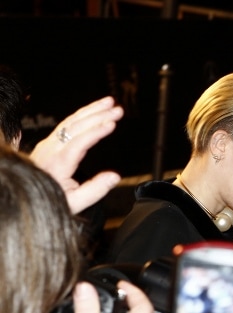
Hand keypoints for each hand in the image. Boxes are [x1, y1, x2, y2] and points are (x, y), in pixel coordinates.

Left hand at [29, 96, 123, 213]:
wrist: (28, 195)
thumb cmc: (52, 198)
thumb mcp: (75, 202)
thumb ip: (95, 190)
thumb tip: (115, 177)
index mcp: (57, 164)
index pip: (79, 142)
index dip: (96, 132)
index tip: (112, 124)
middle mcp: (50, 150)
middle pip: (75, 127)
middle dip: (98, 116)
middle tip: (118, 110)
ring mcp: (48, 143)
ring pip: (71, 121)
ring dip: (92, 110)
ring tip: (110, 103)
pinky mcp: (49, 142)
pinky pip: (66, 123)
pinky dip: (83, 114)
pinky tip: (95, 110)